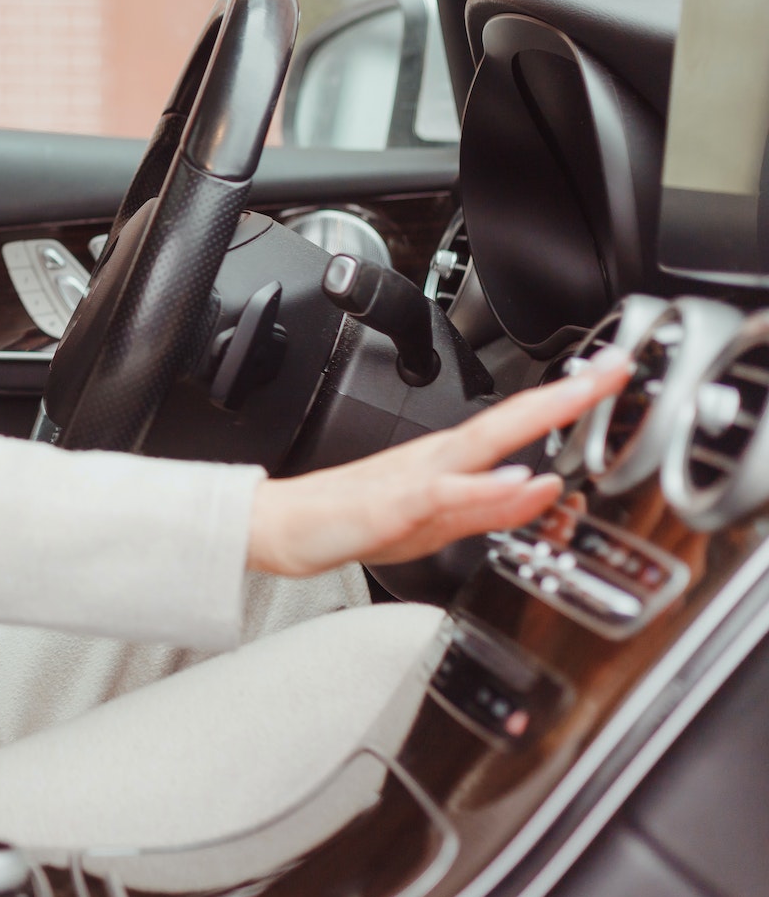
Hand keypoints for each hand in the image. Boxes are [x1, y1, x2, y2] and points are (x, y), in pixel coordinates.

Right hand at [247, 351, 631, 577]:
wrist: (283, 527)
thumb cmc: (349, 521)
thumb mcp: (436, 525)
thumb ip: (492, 509)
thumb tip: (545, 488)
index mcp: (448, 463)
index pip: (518, 425)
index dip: (566, 401)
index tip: (610, 376)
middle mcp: (436, 462)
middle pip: (510, 421)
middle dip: (564, 396)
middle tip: (613, 369)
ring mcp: (415, 480)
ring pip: (483, 446)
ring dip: (532, 422)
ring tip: (578, 400)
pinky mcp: (394, 508)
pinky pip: (446, 495)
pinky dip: (485, 486)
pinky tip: (515, 479)